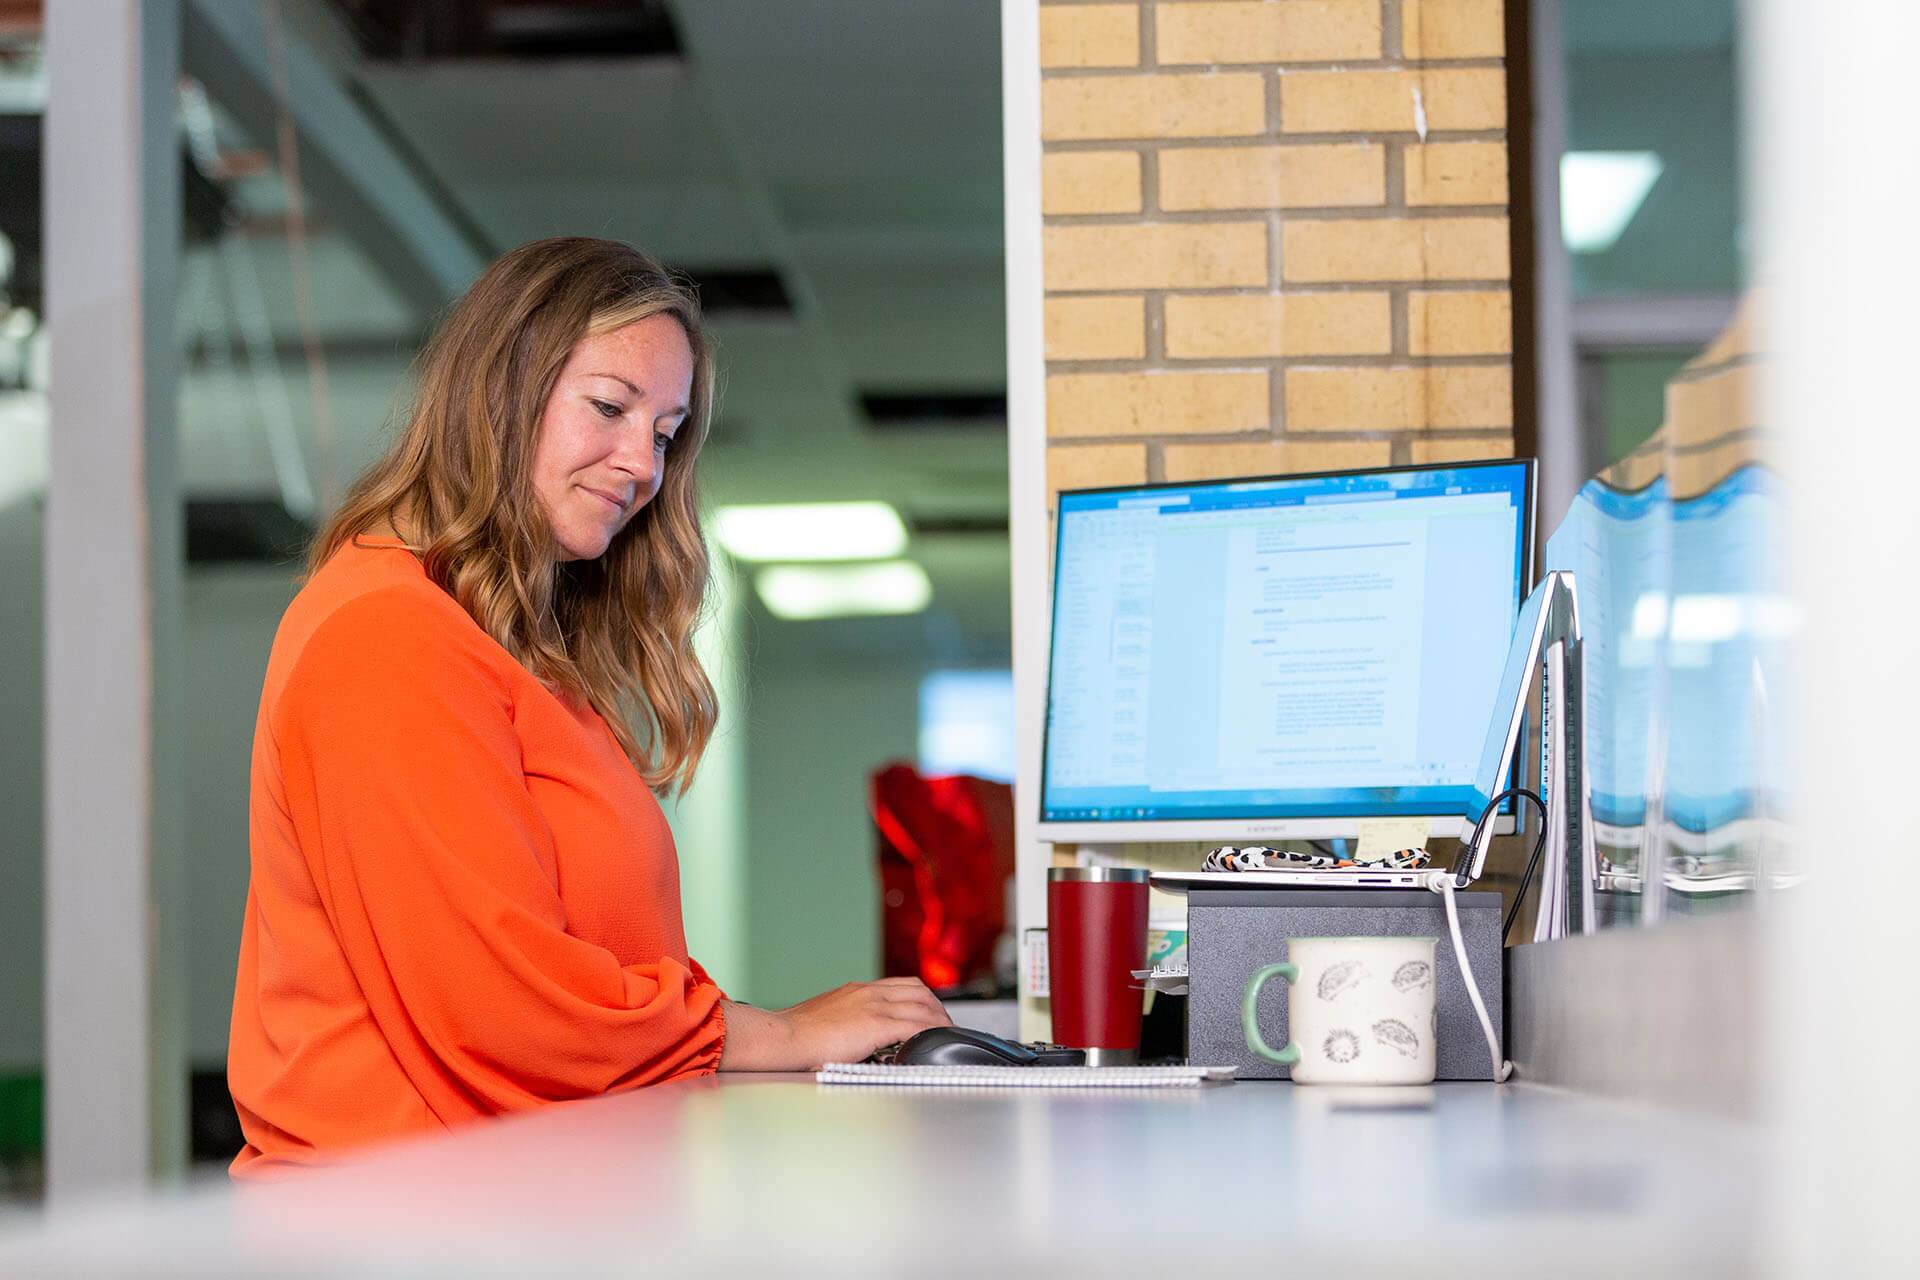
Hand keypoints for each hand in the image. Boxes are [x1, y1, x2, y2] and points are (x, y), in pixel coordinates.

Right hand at [718, 978, 951, 1071]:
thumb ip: (845, 1021)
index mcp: (858, 990)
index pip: (902, 985)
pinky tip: (936, 1043)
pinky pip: (915, 1025)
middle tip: (945, 1025)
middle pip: (919, 990)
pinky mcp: (876, 1024)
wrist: (783, 1036)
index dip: (922, 998)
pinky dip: (930, 1032)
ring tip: (946, 1035)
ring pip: (922, 1006)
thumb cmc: (795, 1034)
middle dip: (937, 1007)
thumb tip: (853, 1036)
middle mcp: (869, 992)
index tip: (930, 1012)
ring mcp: (874, 1005)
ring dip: (939, 1020)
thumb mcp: (825, 1017)